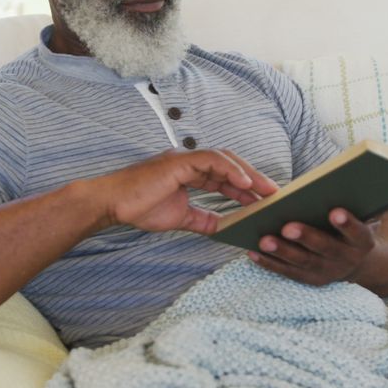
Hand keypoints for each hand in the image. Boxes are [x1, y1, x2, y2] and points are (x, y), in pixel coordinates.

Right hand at [92, 149, 278, 234]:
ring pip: (225, 160)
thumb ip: (202, 219)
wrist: (112, 205)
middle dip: (254, 179)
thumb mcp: (180, 218)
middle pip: (230, 165)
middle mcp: (189, 162)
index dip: (245, 187)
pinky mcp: (179, 162)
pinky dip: (230, 171)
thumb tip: (224, 228)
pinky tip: (246, 185)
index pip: (224, 176)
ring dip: (248, 174)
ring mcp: (184, 159)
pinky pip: (211, 161)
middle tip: (275, 195)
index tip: (264, 201)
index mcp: (189, 173)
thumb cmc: (139, 208)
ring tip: (266, 191)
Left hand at [249, 208, 376, 286]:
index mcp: (362, 241)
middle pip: (326, 249)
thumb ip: (354, 202)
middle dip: (306, 238)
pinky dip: (269, 263)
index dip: (347, 224)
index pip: (357, 232)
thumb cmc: (351, 227)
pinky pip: (287, 271)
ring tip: (264, 240)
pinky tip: (253, 251)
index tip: (335, 211)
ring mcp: (328, 272)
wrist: (355, 260)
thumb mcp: (360, 216)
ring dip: (282, 251)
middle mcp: (347, 259)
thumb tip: (343, 180)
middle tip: (287, 227)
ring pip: (303, 262)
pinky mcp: (310, 279)